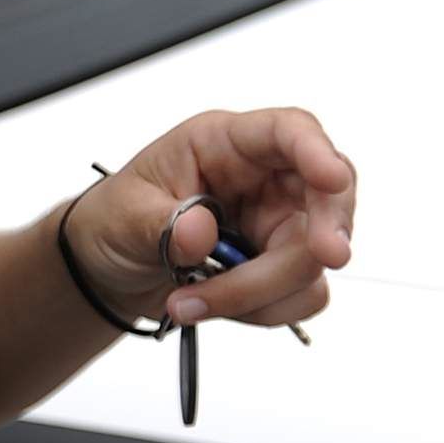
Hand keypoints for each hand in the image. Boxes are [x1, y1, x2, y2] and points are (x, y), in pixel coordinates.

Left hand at [69, 109, 357, 330]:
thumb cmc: (119, 218)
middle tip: (324, 258)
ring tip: (190, 300)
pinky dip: (258, 311)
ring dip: (259, 292)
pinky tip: (209, 304)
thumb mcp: (123, 214)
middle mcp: (264, 180)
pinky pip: (299, 296)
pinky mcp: (280, 269)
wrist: (111, 268)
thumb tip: (200, 232)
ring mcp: (278, 225)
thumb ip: (160, 223)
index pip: (288, 131)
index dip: (317, 151)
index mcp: (227, 143)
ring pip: (313, 261)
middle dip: (321, 235)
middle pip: (326, 197)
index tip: (332, 179)